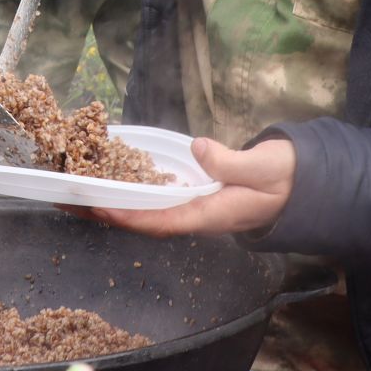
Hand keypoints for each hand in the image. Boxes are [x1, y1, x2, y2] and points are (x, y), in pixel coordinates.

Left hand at [84, 137, 294, 237]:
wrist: (302, 183)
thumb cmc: (283, 177)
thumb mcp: (261, 168)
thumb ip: (230, 161)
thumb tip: (198, 149)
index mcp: (209, 214)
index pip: (160, 221)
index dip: (127, 216)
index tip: (98, 208)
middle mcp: (196, 214)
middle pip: (143, 218)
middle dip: (106, 211)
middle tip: (69, 199)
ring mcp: (194, 204)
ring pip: (146, 208)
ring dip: (114, 201)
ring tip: (79, 189)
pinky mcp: (196, 192)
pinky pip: (157, 196)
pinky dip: (133, 188)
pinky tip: (114, 175)